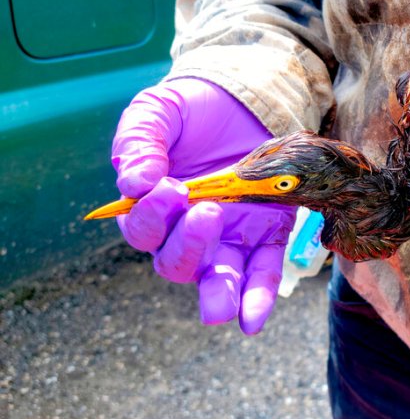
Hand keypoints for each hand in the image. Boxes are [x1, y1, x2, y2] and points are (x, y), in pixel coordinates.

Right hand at [112, 78, 295, 333]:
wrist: (243, 97)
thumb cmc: (189, 110)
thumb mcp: (157, 112)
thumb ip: (140, 143)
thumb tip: (134, 183)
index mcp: (154, 208)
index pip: (144, 229)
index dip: (152, 215)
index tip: (168, 186)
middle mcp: (187, 231)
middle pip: (175, 262)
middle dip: (187, 246)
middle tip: (206, 212)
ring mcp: (229, 236)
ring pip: (217, 278)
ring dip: (219, 295)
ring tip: (221, 308)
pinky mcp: (267, 233)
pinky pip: (261, 273)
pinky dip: (257, 298)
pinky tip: (252, 320)